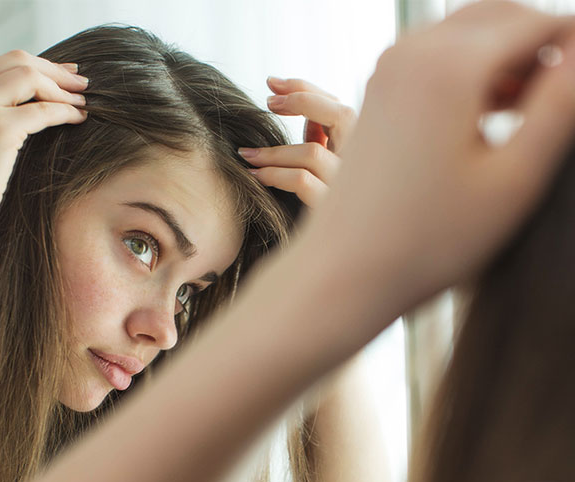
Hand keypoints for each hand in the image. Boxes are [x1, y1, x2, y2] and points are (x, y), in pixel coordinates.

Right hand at [0, 50, 88, 239]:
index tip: (62, 75)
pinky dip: (65, 110)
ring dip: (62, 88)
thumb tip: (22, 111)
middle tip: (81, 82)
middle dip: (54, 70)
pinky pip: (43, 110)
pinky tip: (78, 118)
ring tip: (83, 101)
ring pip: (30, 77)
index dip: (36, 66)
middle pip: (17, 61)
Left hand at [239, 78, 356, 206]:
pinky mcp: (336, 214)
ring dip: (273, 151)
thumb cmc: (336, 217)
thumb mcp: (332, 177)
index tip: (273, 84)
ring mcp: (354, 191)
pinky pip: (303, 182)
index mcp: (366, 154)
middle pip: (341, 115)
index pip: (341, 107)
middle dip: (301, 99)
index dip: (307, 89)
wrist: (343, 264)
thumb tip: (308, 121)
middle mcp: (367, 167)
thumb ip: (325, 146)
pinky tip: (257, 176)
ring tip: (247, 154)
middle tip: (267, 101)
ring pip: (313, 153)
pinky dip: (275, 174)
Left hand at [305, 1, 574, 308]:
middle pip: (501, 15)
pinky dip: (471, 71)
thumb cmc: (429, 239)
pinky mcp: (376, 93)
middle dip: (540, 45)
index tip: (573, 105)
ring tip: (529, 114)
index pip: (539, 24)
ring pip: (467, 33)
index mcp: (449, 65)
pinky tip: (491, 116)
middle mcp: (410, 53)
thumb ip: (560, 103)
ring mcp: (386, 71)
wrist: (344, 269)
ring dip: (506, 57)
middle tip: (557, 103)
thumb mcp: (514, 176)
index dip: (572, 51)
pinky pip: (436, 57)